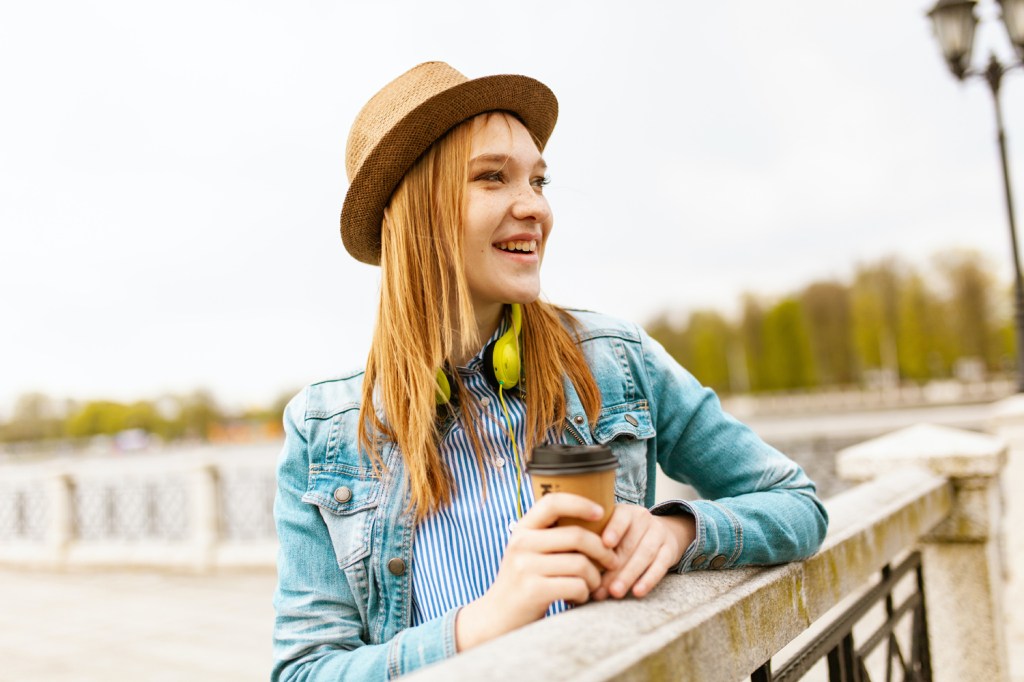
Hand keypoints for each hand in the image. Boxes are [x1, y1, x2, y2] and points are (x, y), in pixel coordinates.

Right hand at [455, 493, 619, 650]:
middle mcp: (521, 543)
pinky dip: (584, 594)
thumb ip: (551, 535)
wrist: (497, 617)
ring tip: (591, 585)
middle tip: (611, 561)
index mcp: (523, 528)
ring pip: (581, 564)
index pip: (553, 502)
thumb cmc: (524, 581)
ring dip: (595, 577)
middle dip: (603, 550)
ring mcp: (525, 567)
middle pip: (577, 536)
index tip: (601, 512)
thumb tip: (595, 518)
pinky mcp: (533, 590)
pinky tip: (578, 598)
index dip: (580, 503)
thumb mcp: (529, 551)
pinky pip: (576, 586)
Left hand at [592, 505, 695, 600]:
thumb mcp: (611, 527)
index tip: (604, 543)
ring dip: (628, 576)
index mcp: (626, 512)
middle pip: (629, 544)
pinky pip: (660, 566)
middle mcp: (644, 519)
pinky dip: (648, 580)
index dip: (614, 529)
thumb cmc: (624, 534)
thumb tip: (571, 558)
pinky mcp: (670, 550)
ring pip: (644, 556)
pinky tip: (637, 592)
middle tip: (599, 587)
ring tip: (615, 592)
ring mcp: (659, 534)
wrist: (659, 531)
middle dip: (613, 568)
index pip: (621, 518)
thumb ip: (594, 536)